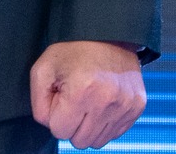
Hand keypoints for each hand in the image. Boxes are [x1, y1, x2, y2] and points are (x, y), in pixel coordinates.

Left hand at [30, 40, 144, 148]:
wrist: (108, 34)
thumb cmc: (72, 51)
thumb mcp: (42, 69)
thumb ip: (38, 104)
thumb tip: (51, 126)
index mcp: (81, 91)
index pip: (59, 131)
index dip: (55, 115)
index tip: (61, 96)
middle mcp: (107, 102)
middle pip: (80, 141)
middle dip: (72, 124)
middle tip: (74, 100)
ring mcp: (125, 106)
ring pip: (98, 141)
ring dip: (88, 127)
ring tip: (88, 102)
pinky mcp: (137, 107)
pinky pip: (114, 134)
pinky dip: (104, 124)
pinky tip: (101, 104)